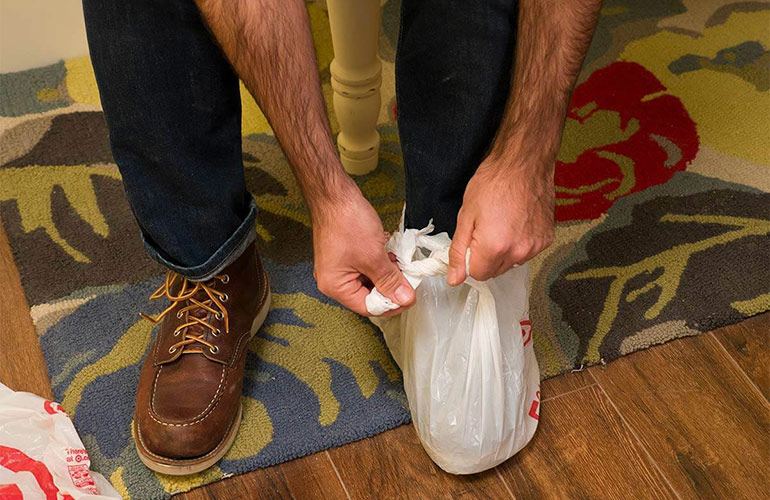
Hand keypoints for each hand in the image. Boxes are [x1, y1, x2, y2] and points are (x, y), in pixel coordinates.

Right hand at [311, 182, 415, 315]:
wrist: (334, 194)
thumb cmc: (347, 222)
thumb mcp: (374, 256)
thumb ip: (390, 281)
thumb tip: (404, 299)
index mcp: (335, 286)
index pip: (368, 307)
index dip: (391, 305)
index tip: (410, 298)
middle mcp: (334, 280)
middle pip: (368, 295)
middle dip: (390, 287)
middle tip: (409, 279)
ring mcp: (339, 267)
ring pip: (370, 280)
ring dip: (388, 274)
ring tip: (401, 264)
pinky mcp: (346, 255)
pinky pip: (366, 267)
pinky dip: (381, 263)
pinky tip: (391, 254)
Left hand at [447, 156, 554, 284]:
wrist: (524, 163)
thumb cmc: (494, 182)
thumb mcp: (466, 215)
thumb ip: (458, 251)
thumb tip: (454, 278)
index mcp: (495, 247)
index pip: (478, 274)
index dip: (470, 260)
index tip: (471, 242)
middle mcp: (518, 252)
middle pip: (495, 271)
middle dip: (486, 257)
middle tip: (485, 230)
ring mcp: (535, 246)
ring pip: (511, 263)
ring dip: (504, 252)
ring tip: (502, 224)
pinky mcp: (547, 239)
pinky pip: (527, 252)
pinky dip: (520, 243)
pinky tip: (517, 222)